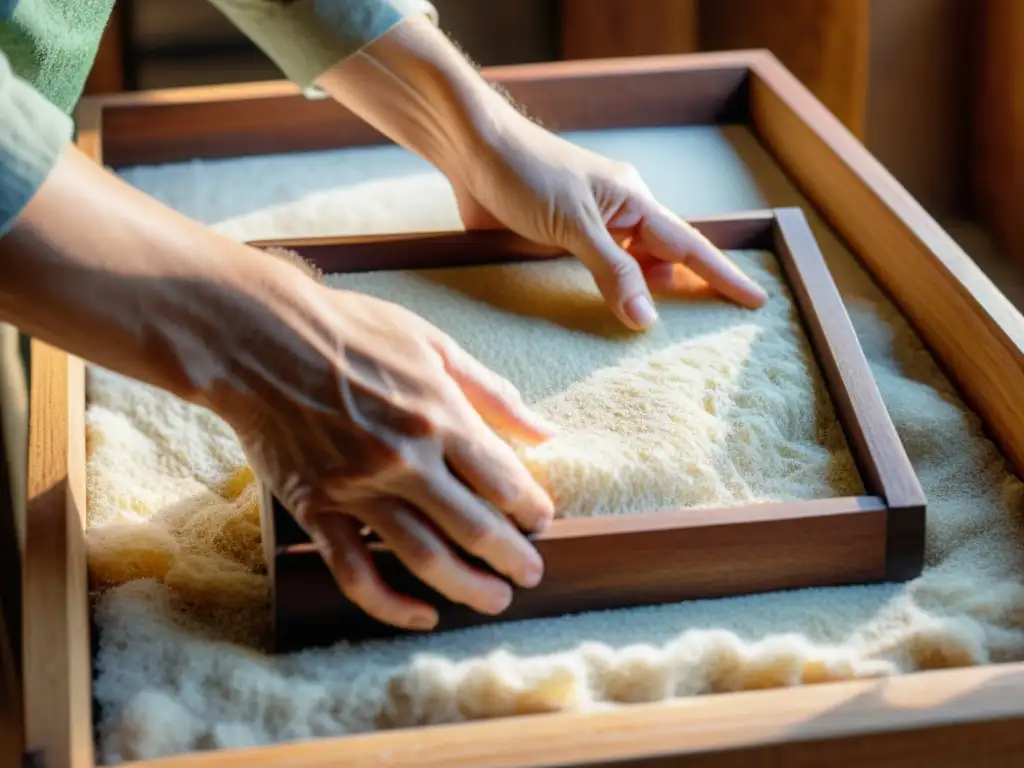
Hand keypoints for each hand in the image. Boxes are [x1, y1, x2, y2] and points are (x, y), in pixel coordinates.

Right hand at [215, 269, 555, 630]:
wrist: (258, 337)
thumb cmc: (350, 330)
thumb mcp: (432, 344)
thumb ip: (491, 392)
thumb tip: (545, 433)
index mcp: (438, 415)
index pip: (502, 480)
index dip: (530, 508)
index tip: (540, 520)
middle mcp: (404, 460)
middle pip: (473, 527)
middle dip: (511, 557)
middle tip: (531, 573)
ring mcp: (357, 489)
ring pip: (423, 556)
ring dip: (467, 586)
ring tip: (495, 599)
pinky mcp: (317, 509)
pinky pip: (354, 571)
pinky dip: (389, 604)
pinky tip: (420, 614)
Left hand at [448, 112, 768, 330]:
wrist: (471, 151)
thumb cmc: (526, 174)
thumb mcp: (575, 226)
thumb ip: (612, 271)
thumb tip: (647, 317)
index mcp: (633, 202)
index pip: (689, 246)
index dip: (723, 275)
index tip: (756, 299)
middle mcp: (617, 216)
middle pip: (661, 261)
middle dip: (684, 291)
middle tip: (712, 330)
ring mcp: (587, 230)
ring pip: (627, 270)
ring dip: (639, 296)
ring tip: (660, 334)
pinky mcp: (556, 241)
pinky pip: (591, 274)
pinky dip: (603, 294)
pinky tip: (607, 315)